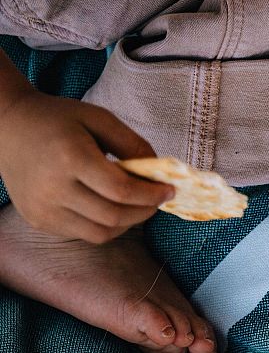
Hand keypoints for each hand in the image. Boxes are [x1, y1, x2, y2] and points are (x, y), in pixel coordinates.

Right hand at [0, 89, 172, 242]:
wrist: (9, 128)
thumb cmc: (58, 119)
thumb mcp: (100, 118)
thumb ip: (132, 143)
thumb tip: (158, 170)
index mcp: (71, 159)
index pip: (121, 190)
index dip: (152, 194)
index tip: (169, 190)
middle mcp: (52, 190)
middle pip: (113, 217)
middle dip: (145, 212)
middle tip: (158, 200)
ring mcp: (42, 210)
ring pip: (99, 233)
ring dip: (127, 224)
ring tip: (138, 205)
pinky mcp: (37, 221)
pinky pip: (81, 233)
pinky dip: (104, 225)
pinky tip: (110, 206)